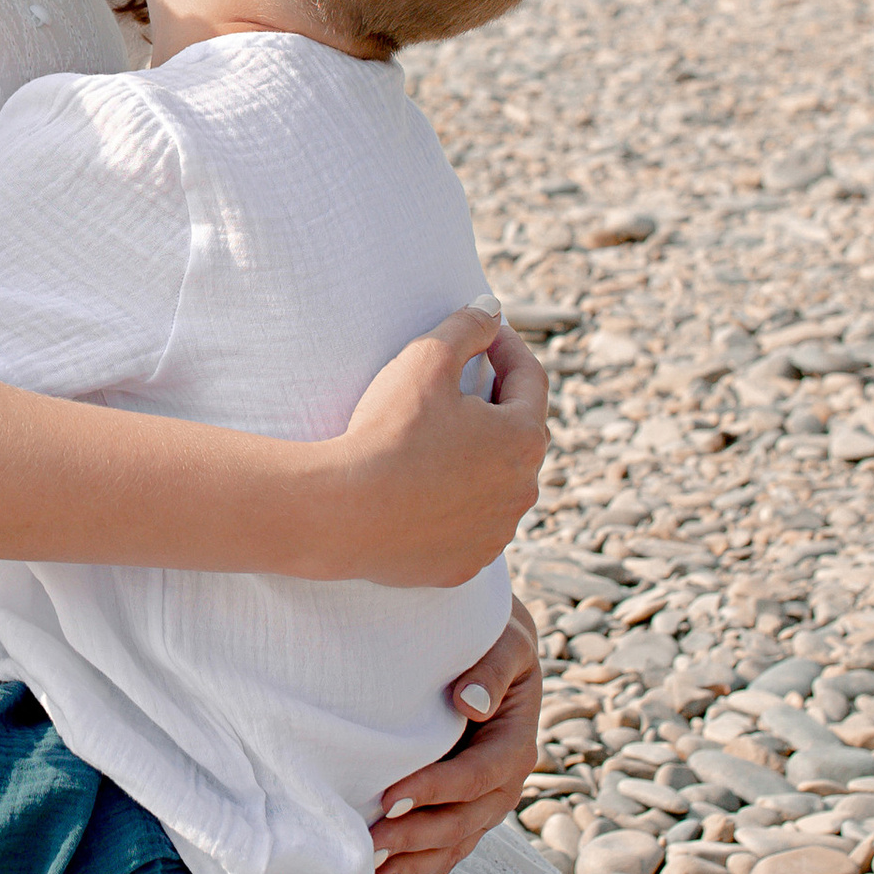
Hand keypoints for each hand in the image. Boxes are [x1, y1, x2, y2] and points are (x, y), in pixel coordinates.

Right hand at [328, 307, 546, 586]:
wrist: (342, 513)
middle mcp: (523, 490)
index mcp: (523, 439)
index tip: (486, 332)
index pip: (531, 380)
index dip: (508, 347)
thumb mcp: (424, 360)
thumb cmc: (386, 432)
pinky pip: (470, 524)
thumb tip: (491, 310)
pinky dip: (456, 503)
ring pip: (497, 484)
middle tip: (462, 381)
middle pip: (518, 434)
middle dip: (496, 404)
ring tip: (439, 437)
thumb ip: (466, 327)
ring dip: (478, 458)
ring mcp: (496, 532)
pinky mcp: (465, 564)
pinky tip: (424, 487)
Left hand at [369, 600, 540, 873]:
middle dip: (417, 838)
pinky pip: (446, 851)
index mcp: (516, 743)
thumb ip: (491, 669)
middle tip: (370, 845)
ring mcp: (486, 804)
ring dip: (415, 867)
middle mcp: (506, 783)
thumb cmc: (491, 639)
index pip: (478, 775)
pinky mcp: (465, 812)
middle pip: (464, 821)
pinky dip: (419, 873)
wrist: (492, 650)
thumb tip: (470, 703)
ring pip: (454, 846)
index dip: (436, 790)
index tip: (390, 798)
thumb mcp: (505, 642)